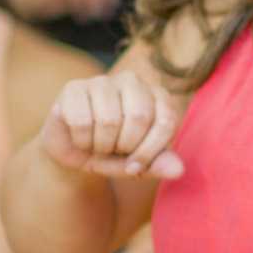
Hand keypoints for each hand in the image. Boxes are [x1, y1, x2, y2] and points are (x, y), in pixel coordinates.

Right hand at [41, 72, 184, 179]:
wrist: (74, 153)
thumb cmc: (113, 155)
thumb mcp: (138, 166)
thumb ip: (159, 165)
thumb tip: (179, 170)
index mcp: (157, 96)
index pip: (166, 122)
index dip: (151, 152)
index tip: (136, 167)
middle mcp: (133, 82)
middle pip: (139, 116)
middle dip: (125, 145)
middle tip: (114, 149)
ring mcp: (102, 81)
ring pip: (109, 119)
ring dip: (102, 145)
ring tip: (98, 144)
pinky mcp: (74, 88)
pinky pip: (82, 121)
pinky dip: (82, 141)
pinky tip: (81, 137)